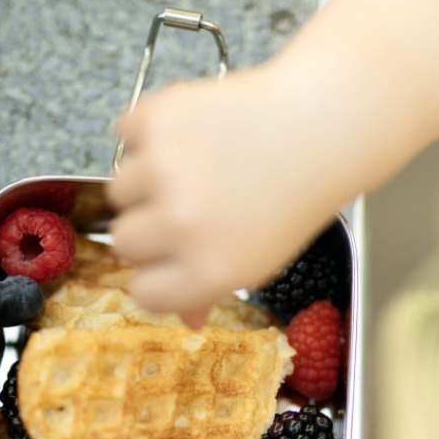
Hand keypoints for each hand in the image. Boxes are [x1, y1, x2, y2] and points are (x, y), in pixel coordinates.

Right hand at [105, 65, 341, 320]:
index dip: (154, 276)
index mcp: (209, 270)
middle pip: (123, 242)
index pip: (143, 293)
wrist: (319, 128)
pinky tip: (190, 137)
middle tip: (184, 209)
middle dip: (148, 229)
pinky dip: (147, 135)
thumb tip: (187, 319)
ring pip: (119, 190)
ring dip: (145, 182)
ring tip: (192, 169)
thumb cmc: (296, 196)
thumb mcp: (263, 262)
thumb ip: (215, 289)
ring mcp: (163, 170)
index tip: (165, 262)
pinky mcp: (155, 120)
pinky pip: (125, 137)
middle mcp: (181, 225)